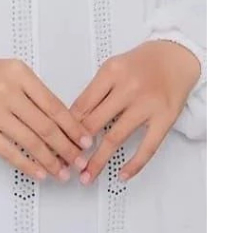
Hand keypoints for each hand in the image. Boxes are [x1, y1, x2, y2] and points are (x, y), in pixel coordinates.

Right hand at [0, 53, 92, 181]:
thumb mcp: (9, 72)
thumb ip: (33, 92)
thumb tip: (62, 123)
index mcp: (20, 74)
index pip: (55, 105)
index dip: (74, 127)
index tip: (86, 141)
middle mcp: (8, 92)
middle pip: (46, 126)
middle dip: (67, 148)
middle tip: (80, 161)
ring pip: (30, 141)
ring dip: (50, 161)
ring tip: (63, 172)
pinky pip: (8, 151)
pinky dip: (27, 164)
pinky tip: (39, 173)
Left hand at [70, 40, 201, 184]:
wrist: (175, 56)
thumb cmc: (140, 64)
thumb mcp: (112, 68)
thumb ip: (95, 91)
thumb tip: (73, 120)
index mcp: (110, 72)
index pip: (82, 104)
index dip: (67, 126)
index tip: (58, 142)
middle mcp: (128, 88)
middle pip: (94, 122)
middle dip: (77, 146)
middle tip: (66, 162)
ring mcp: (147, 104)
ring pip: (116, 137)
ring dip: (99, 160)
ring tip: (87, 175)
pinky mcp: (165, 118)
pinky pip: (148, 147)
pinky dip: (134, 164)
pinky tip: (122, 175)